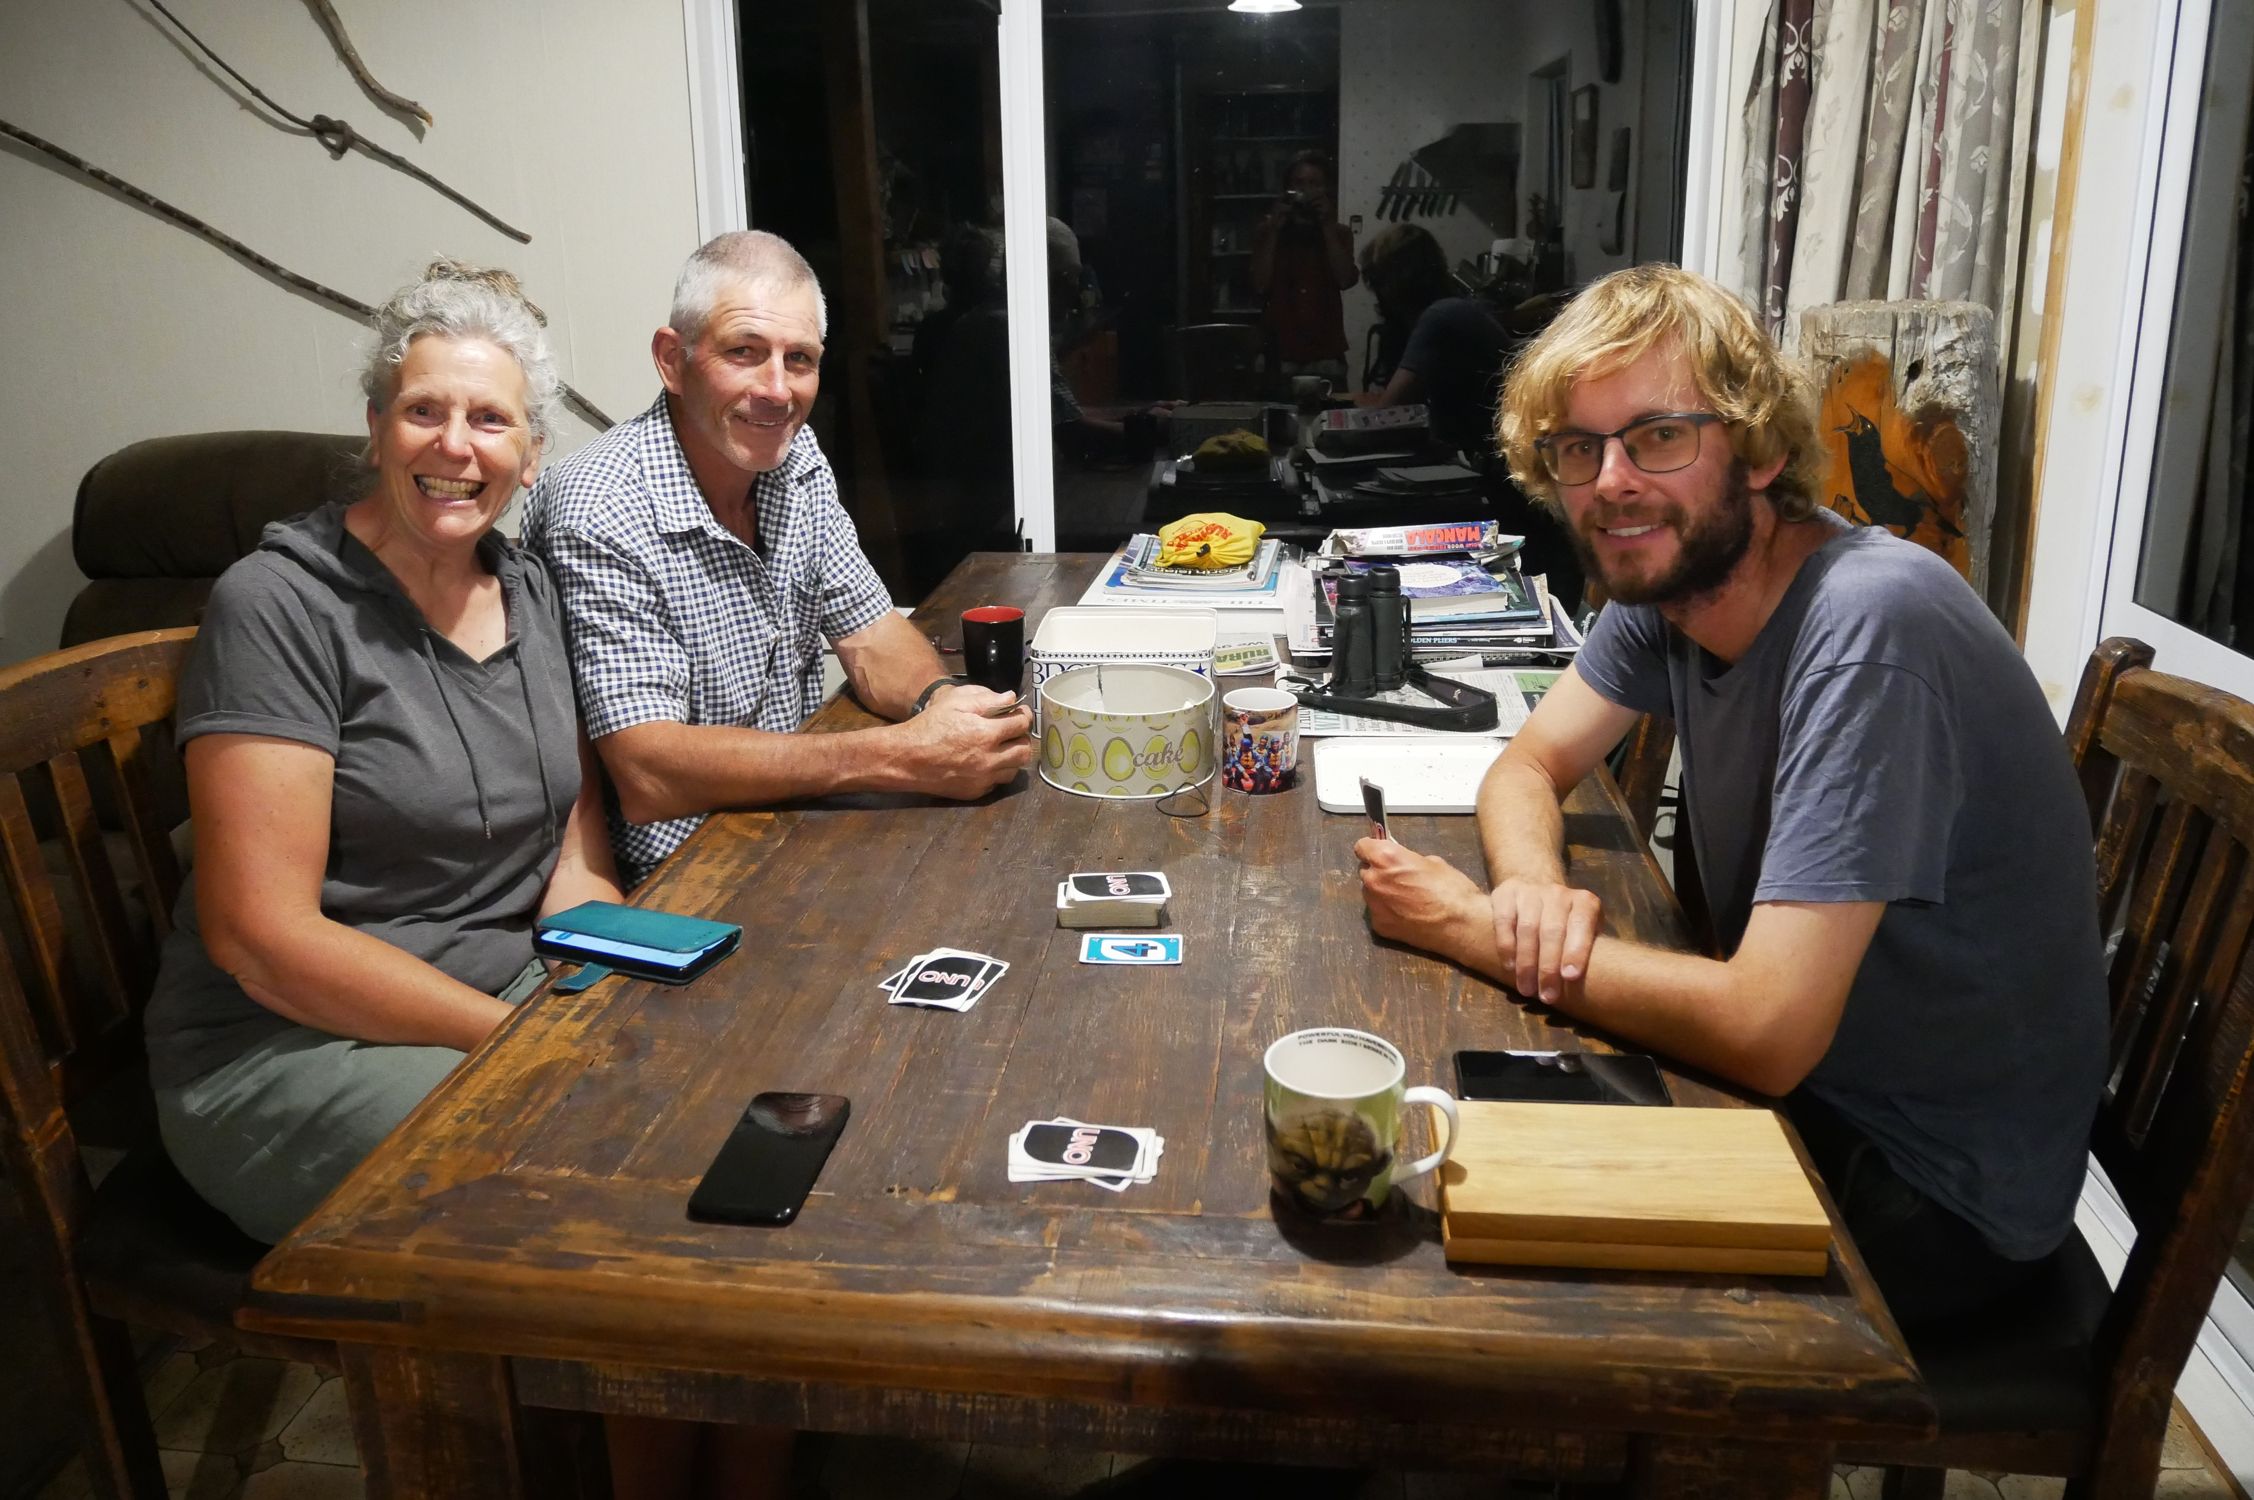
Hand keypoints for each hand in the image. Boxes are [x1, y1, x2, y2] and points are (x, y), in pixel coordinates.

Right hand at [889, 686, 1033, 797]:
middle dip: (1021, 737)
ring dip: (1012, 756)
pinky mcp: (976, 791)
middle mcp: (990, 759)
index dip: (1024, 715)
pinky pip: (998, 782)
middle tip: (1011, 730)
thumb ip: (986, 698)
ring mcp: (984, 778)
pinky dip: (998, 771)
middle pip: (1025, 750)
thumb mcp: (954, 702)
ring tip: (1000, 747)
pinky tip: (986, 761)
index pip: (1022, 724)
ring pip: (1015, 769)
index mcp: (987, 734)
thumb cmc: (929, 726)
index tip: (1020, 712)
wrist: (907, 758)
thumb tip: (1011, 698)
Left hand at [1355, 836, 1491, 967]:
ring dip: (1382, 893)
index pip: (1362, 847)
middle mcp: (1374, 880)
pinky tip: (1407, 916)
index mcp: (1386, 859)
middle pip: (1366, 871)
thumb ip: (1408, 860)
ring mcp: (1374, 905)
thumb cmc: (1452, 889)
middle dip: (1378, 872)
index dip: (1373, 849)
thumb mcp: (1432, 862)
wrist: (1460, 925)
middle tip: (1399, 879)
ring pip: (1371, 893)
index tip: (1380, 853)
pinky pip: (1378, 912)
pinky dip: (1388, 912)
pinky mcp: (1378, 926)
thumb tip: (1402, 863)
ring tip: (1406, 900)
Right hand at [1489, 877, 1603, 1004]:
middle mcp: (1559, 893)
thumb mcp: (1588, 932)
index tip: (1570, 977)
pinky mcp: (1507, 893)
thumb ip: (1590, 951)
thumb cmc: (1569, 925)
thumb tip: (1593, 988)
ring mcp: (1532, 891)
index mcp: (1585, 902)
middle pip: (1552, 931)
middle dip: (1548, 967)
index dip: (1576, 950)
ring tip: (1526, 989)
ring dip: (1526, 963)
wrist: (1541, 895)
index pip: (1581, 924)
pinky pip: (1504, 920)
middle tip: (1547, 996)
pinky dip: (1506, 946)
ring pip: (1528, 928)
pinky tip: (1509, 967)